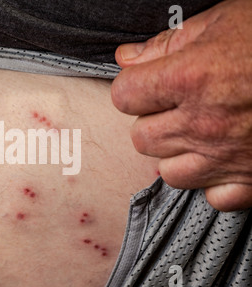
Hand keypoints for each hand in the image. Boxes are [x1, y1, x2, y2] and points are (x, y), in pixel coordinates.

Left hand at [111, 0, 251, 211]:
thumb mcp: (222, 23)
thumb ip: (166, 44)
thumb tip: (126, 58)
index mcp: (190, 78)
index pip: (124, 97)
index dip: (133, 89)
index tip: (145, 84)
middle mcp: (204, 124)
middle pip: (142, 137)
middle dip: (153, 120)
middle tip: (176, 106)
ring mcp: (228, 157)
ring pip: (169, 171)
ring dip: (177, 153)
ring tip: (199, 132)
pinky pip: (213, 197)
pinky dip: (213, 182)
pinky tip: (223, 159)